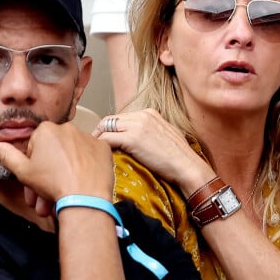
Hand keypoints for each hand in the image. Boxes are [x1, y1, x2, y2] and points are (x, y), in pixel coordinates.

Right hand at [0, 121, 113, 202]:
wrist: (85, 198)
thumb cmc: (54, 184)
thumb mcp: (23, 172)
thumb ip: (7, 156)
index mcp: (47, 130)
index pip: (35, 146)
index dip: (33, 166)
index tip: (34, 181)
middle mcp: (68, 128)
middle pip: (54, 153)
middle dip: (46, 176)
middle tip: (44, 196)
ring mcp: (87, 137)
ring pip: (71, 156)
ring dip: (64, 175)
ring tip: (60, 199)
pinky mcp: (102, 148)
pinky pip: (90, 157)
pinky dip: (85, 168)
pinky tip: (79, 184)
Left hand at [93, 109, 213, 194]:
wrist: (187, 166)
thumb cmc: (179, 157)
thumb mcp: (165, 134)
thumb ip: (150, 131)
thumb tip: (136, 139)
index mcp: (149, 113)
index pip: (121, 117)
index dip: (111, 128)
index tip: (105, 139)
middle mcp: (142, 115)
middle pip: (111, 119)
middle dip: (100, 131)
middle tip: (93, 145)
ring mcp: (137, 126)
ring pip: (106, 127)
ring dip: (97, 138)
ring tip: (93, 151)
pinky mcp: (132, 139)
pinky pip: (108, 139)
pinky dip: (100, 146)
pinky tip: (99, 156)